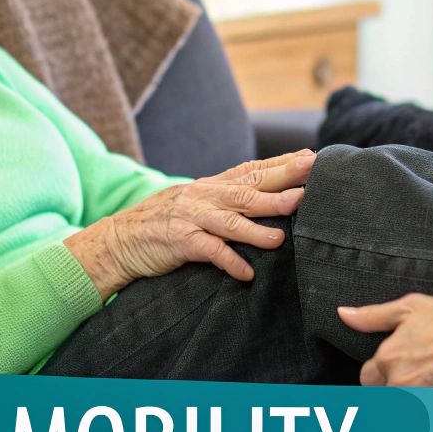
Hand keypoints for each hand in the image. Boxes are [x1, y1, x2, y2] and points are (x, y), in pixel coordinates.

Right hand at [67, 151, 314, 293]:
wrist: (120, 239)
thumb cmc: (168, 222)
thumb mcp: (200, 201)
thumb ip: (231, 195)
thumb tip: (273, 192)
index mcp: (214, 184)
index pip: (253, 169)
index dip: (282, 163)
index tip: (312, 158)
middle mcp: (205, 195)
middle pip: (249, 188)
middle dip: (282, 183)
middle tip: (310, 181)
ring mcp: (192, 217)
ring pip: (231, 219)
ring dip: (258, 227)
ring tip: (282, 235)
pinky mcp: (179, 242)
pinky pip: (208, 251)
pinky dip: (228, 261)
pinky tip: (246, 273)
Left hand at [339, 293, 432, 425]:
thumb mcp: (412, 307)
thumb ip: (375, 316)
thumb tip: (344, 314)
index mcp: (387, 360)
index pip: (367, 379)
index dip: (382, 375)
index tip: (397, 371)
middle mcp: (397, 387)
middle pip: (382, 402)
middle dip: (396, 395)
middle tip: (420, 383)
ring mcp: (418, 408)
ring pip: (401, 421)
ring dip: (411, 413)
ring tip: (432, 399)